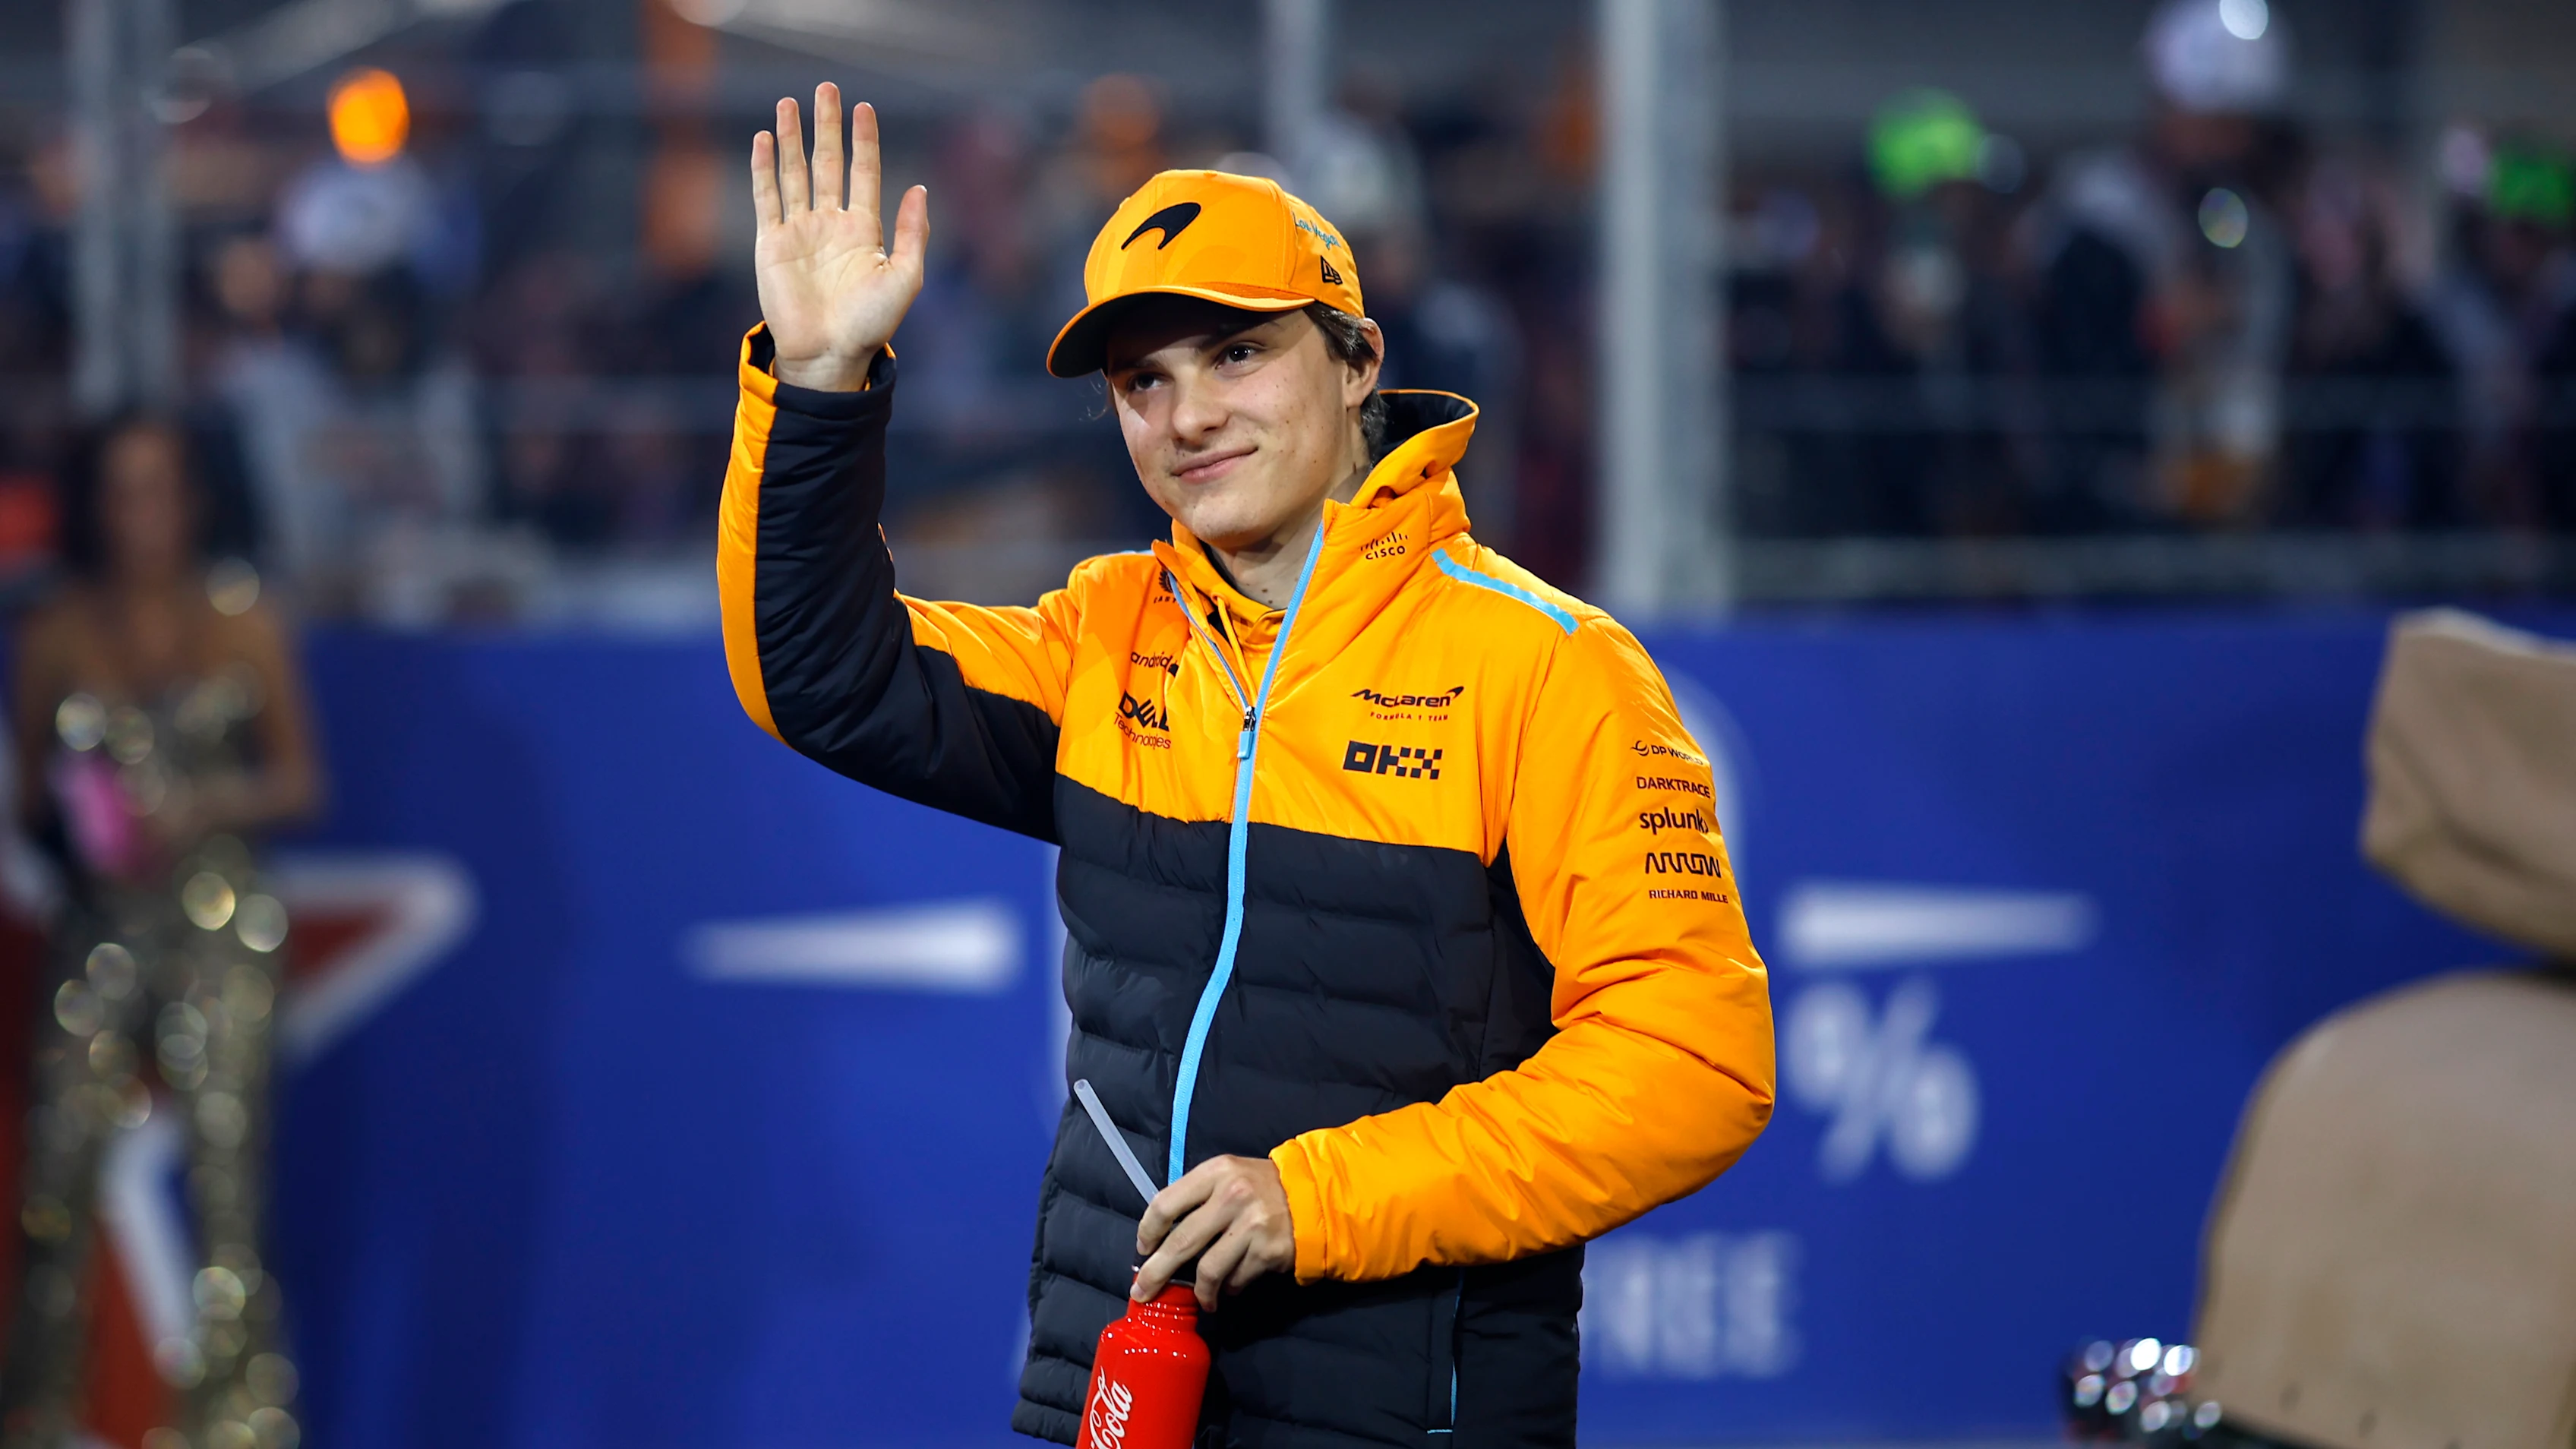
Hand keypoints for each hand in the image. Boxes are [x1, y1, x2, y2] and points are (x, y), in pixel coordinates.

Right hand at [750, 84, 928, 391]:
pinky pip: (766, 198)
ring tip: (787, 104)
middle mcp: (831, 224)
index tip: (864, 108)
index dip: (864, 140)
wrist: (829, 353)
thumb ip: (912, 233)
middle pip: (828, 162)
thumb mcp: (905, 277)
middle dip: (826, 126)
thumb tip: (918, 188)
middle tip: (825, 88)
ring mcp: (799, 231)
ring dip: (791, 138)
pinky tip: (763, 140)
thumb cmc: (871, 324)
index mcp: (864, 230)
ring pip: (794, 173)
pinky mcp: (771, 243)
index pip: (864, 172)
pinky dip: (763, 168)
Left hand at [1134, 1155, 1296, 1309]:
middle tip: (1142, 1292)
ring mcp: (1252, 1226)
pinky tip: (1232, 1286)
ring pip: (1208, 1270)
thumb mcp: (1227, 1176)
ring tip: (1202, 1298)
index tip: (1143, 1249)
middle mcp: (1233, 1196)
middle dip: (1156, 1273)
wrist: (1314, 1196)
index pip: (1166, 1203)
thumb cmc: (1260, 1187)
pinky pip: (1236, 1280)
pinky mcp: (1268, 1252)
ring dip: (1200, 1291)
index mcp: (1215, 1173)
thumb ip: (1196, 1198)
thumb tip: (1160, 1239)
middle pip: (1181, 1242)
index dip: (1148, 1231)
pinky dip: (1229, 1288)